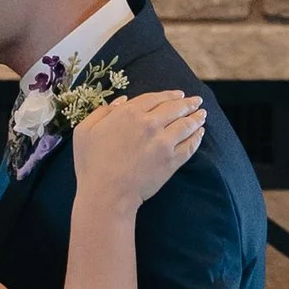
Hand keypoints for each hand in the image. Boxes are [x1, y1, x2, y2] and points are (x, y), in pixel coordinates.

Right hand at [70, 86, 203, 210]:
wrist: (107, 194)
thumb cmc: (91, 164)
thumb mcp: (85, 131)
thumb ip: (102, 112)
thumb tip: (122, 101)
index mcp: (129, 113)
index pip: (155, 98)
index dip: (169, 95)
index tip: (179, 95)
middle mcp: (150, 123)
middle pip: (175, 108)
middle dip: (188, 103)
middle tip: (197, 101)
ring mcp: (163, 142)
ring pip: (185, 125)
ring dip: (196, 117)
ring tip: (202, 114)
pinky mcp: (171, 160)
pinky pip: (189, 146)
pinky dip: (197, 137)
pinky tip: (200, 133)